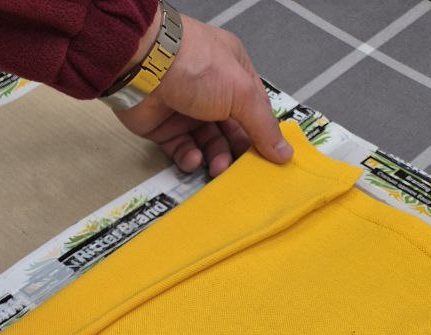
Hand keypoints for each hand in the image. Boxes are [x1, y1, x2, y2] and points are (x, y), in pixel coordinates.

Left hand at [113, 13, 292, 177]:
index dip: (261, 136)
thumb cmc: (198, 67)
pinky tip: (192, 160)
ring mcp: (188, 110)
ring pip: (208, 144)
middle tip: (239, 172)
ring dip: (214, 158)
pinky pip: (182, 150)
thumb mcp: (242, 93)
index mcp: (235, 74)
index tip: (268, 162)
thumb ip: (263, 126)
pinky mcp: (165, 128)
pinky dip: (189, 159)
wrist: (146, 66)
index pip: (255, 111)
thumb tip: (285, 153)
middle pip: (232, 131)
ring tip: (215, 168)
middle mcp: (212, 91)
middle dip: (236, 153)